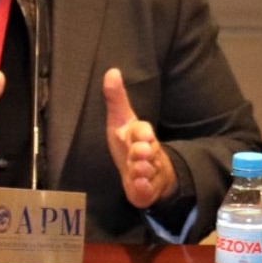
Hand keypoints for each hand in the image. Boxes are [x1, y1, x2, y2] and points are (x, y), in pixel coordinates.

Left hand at [103, 68, 176, 208]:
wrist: (148, 172)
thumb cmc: (130, 141)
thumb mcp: (121, 119)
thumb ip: (116, 98)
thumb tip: (112, 71)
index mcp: (140, 134)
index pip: (143, 131)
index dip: (143, 133)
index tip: (142, 133)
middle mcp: (148, 153)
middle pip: (148, 151)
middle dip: (143, 152)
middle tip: (139, 151)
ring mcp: (149, 172)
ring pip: (148, 171)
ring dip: (142, 170)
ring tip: (137, 169)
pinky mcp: (146, 190)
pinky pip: (147, 191)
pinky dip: (144, 189)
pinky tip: (139, 186)